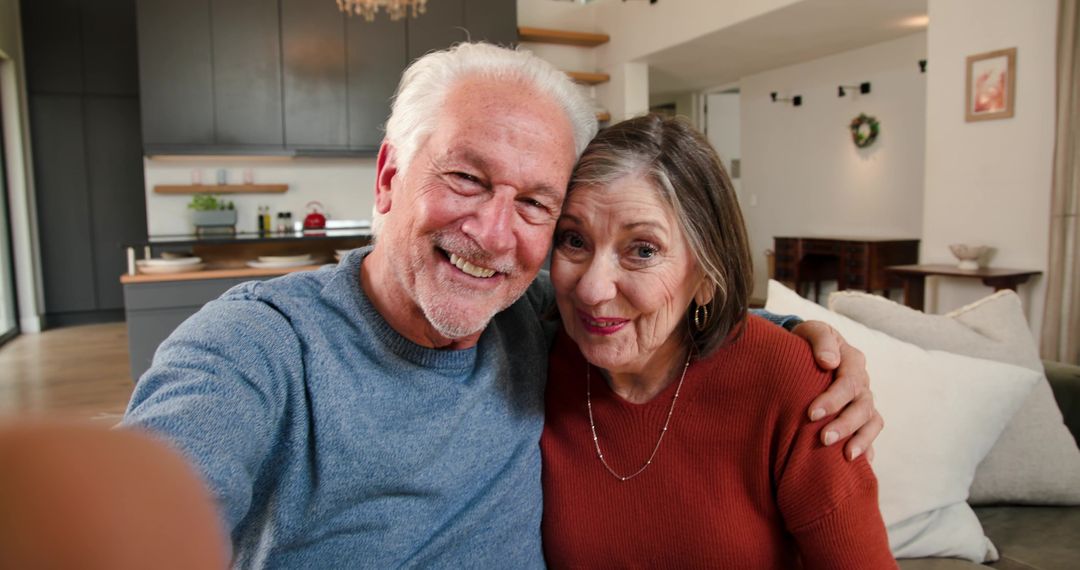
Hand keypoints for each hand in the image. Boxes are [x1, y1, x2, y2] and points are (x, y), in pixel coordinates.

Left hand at [791, 320, 882, 460]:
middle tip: (823, 439)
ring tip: (846, 456)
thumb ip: (820, 340)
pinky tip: (857, 465)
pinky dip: (867, 450)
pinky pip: (870, 435)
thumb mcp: (810, 331)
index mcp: (852, 360)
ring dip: (861, 440)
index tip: (811, 414)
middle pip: (863, 406)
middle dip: (845, 424)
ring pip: (872, 422)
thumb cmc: (804, 342)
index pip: (849, 382)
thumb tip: (829, 362)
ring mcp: (864, 401)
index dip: (833, 399)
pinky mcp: (860, 418)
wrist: (803, 353)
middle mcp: (862, 383)